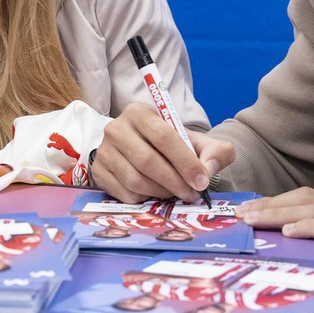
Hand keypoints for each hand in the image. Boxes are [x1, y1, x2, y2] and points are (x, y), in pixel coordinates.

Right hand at [91, 102, 235, 203]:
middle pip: (146, 160)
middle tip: (190, 194)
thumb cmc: (172, 147)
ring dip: (160, 192)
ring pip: (135, 180)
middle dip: (174, 181)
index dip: (184, 161)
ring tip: (175, 194)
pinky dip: (145, 199)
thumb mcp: (198, 143)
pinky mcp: (98, 172)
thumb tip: (207, 170)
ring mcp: (103, 151)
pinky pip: (124, 193)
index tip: (201, 181)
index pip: (163, 137)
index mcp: (139, 112)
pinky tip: (155, 194)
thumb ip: (215, 152)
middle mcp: (116, 128)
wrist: (148, 150)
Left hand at [237, 187, 313, 312]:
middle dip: (271, 204)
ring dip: (280, 213)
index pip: (309, 199)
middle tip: (244, 216)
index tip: (250, 212)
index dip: (276, 202)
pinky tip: (288, 233)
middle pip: (308, 199)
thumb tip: (280, 248)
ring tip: (256, 221)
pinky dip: (309, 228)